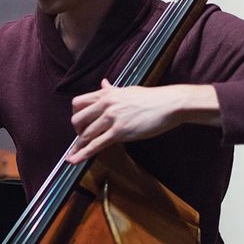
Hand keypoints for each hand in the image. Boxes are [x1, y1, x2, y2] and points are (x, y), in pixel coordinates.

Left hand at [67, 80, 220, 163]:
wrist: (169, 104)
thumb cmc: (152, 98)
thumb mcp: (127, 90)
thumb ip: (111, 89)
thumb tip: (103, 83)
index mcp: (106, 94)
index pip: (78, 103)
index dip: (75, 115)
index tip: (78, 124)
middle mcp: (105, 104)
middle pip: (77, 119)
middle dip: (76, 131)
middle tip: (82, 138)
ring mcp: (112, 118)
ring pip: (85, 134)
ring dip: (78, 146)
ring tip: (74, 154)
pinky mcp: (120, 131)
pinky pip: (96, 144)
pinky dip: (84, 154)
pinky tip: (76, 160)